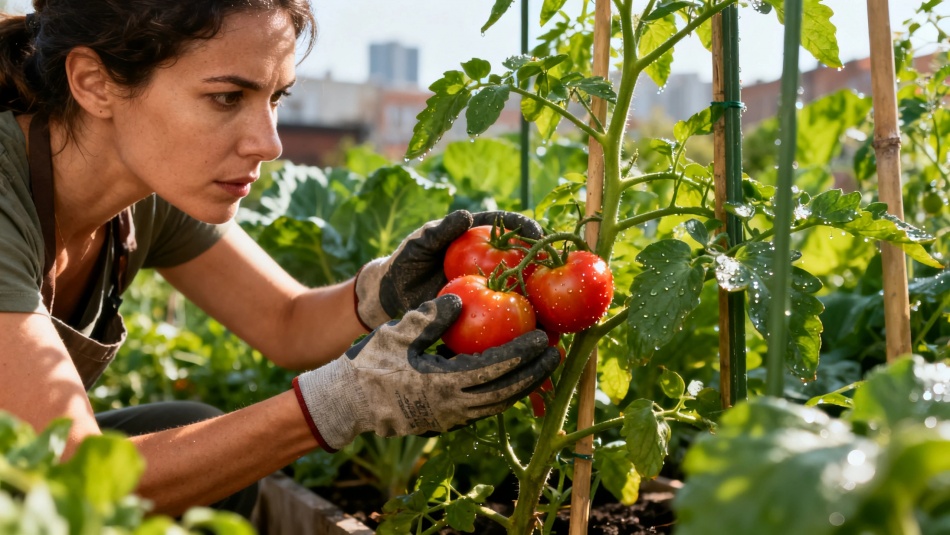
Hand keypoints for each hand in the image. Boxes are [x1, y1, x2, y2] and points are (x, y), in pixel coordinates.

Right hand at [294, 294, 559, 450]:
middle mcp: (453, 407)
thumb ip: (429, 317)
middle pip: (505, 392)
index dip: (521, 354)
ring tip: (540, 368)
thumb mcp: (396, 333)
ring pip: (496, 404)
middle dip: (533, 374)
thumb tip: (460, 301)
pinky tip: (510, 379)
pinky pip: (483, 409)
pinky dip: (501, 394)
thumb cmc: (368, 365)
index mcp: (443, 384)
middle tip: (555, 354)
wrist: (345, 404)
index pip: (495, 368)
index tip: (543, 338)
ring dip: (521, 386)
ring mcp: (449, 419)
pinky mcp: (444, 423)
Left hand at [354, 210, 542, 329]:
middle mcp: (493, 262)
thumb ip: (441, 231)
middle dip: (544, 267)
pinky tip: (536, 335)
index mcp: (481, 238)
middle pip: (527, 260)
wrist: (392, 297)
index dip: (528, 229)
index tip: (538, 237)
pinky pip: (509, 319)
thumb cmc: (406, 262)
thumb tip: (466, 215)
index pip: (511, 228)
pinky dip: (523, 326)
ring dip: (542, 300)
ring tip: (552, 307)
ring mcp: (493, 289)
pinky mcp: (487, 314)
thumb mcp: (421, 244)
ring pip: (524, 291)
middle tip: (551, 276)